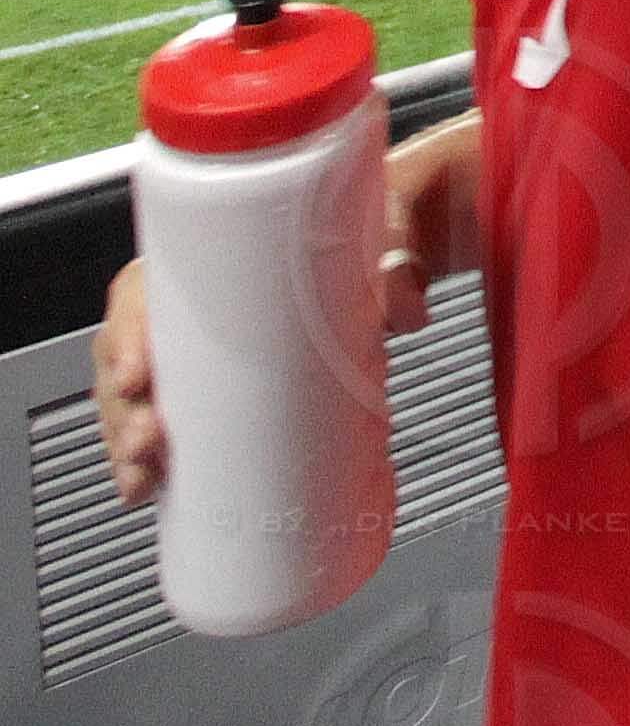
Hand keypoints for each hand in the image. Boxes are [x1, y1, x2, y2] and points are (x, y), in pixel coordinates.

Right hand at [97, 144, 443, 507]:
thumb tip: (407, 315)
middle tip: (150, 439)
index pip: (140, 292)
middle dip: (125, 405)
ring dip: (127, 439)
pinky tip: (145, 485)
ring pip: (131, 394)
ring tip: (144, 476)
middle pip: (126, 353)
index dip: (127, 334)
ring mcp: (191, 347)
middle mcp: (186, 304)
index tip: (136, 373)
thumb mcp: (372, 247)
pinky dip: (145, 454)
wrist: (378, 254)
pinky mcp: (208, 384)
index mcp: (205, 259)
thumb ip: (391, 279)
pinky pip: (159, 417)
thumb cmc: (355, 241)